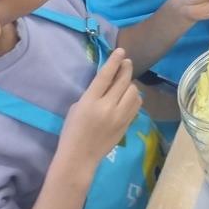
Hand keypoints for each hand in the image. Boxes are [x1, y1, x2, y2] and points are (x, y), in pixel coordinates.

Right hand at [58, 50, 141, 166]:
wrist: (79, 157)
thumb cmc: (72, 131)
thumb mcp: (76, 108)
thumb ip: (92, 94)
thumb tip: (108, 84)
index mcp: (90, 102)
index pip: (105, 76)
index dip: (114, 62)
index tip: (121, 51)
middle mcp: (107, 107)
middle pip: (123, 81)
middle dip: (126, 68)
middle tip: (127, 62)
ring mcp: (119, 116)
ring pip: (133, 92)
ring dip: (130, 84)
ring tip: (125, 84)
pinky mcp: (127, 124)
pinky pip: (136, 105)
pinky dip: (134, 97)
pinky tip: (128, 97)